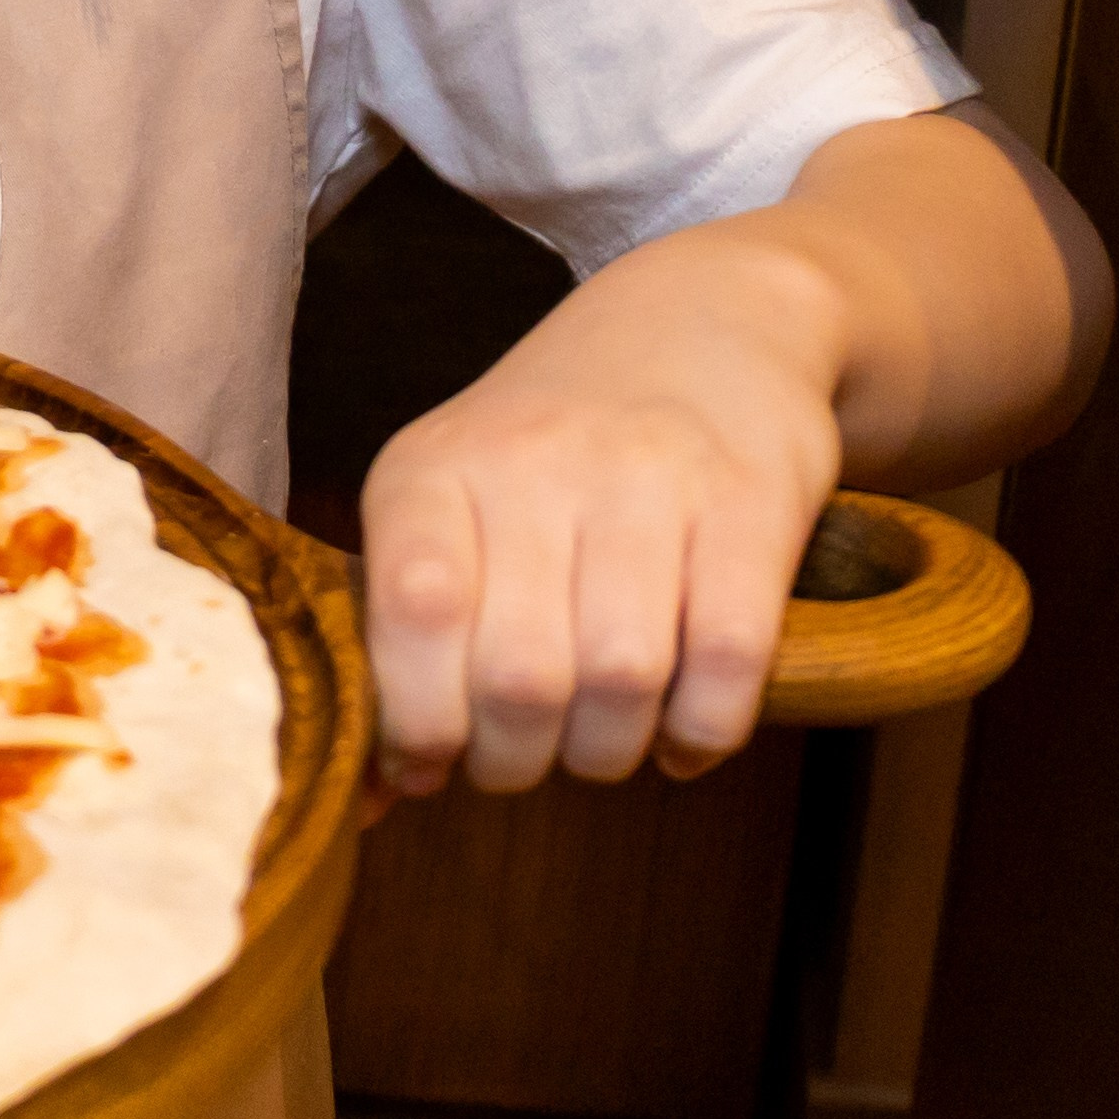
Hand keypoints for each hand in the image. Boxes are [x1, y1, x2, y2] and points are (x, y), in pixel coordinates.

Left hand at [360, 222, 843, 802]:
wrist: (707, 321)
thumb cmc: (552, 452)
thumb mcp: (453, 502)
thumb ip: (405, 637)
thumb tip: (365, 798)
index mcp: (434, 467)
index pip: (414, 611)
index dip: (421, 722)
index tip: (435, 761)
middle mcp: (536, 460)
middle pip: (521, 678)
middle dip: (518, 760)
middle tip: (526, 756)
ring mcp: (650, 475)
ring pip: (623, 680)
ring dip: (609, 752)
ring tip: (601, 740)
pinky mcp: (753, 499)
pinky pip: (728, 662)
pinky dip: (702, 731)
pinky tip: (681, 732)